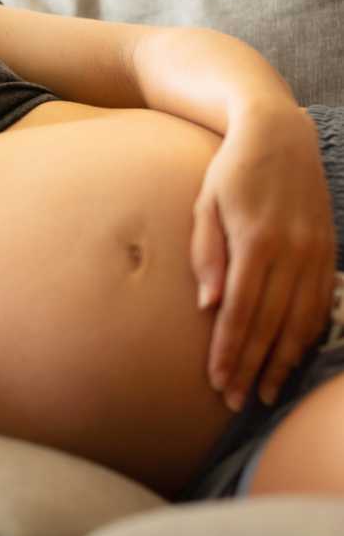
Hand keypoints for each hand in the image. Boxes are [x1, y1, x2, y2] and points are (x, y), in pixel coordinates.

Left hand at [190, 105, 336, 411]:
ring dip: (283, 361)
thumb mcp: (206, 204)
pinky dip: (308, 335)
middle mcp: (293, 250)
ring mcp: (317, 251)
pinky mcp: (329, 250)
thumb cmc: (231, 172)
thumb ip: (207, 253)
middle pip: (272, 323)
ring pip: (302, 320)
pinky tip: (293, 358)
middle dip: (252, 366)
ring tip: (266, 393)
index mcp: (257, 240)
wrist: (280, 134)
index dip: (230, 350)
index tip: (218, 381)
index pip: (242, 310)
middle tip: (236, 401)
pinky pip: (322, 304)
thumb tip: (209, 304)